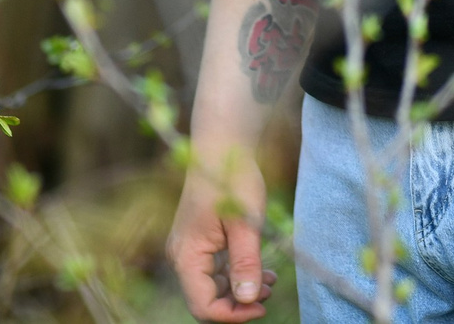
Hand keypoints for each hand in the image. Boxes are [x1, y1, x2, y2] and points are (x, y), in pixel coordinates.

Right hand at [166, 147, 276, 321]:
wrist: (221, 146)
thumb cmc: (232, 179)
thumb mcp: (245, 223)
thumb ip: (245, 263)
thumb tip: (248, 300)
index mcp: (186, 256)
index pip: (203, 306)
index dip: (232, 315)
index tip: (262, 308)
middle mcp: (182, 257)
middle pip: (207, 300)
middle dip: (239, 303)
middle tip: (270, 291)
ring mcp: (190, 250)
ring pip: (213, 287)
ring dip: (241, 289)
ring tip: (271, 279)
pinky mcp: (200, 242)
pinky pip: (216, 271)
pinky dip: (237, 274)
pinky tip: (262, 269)